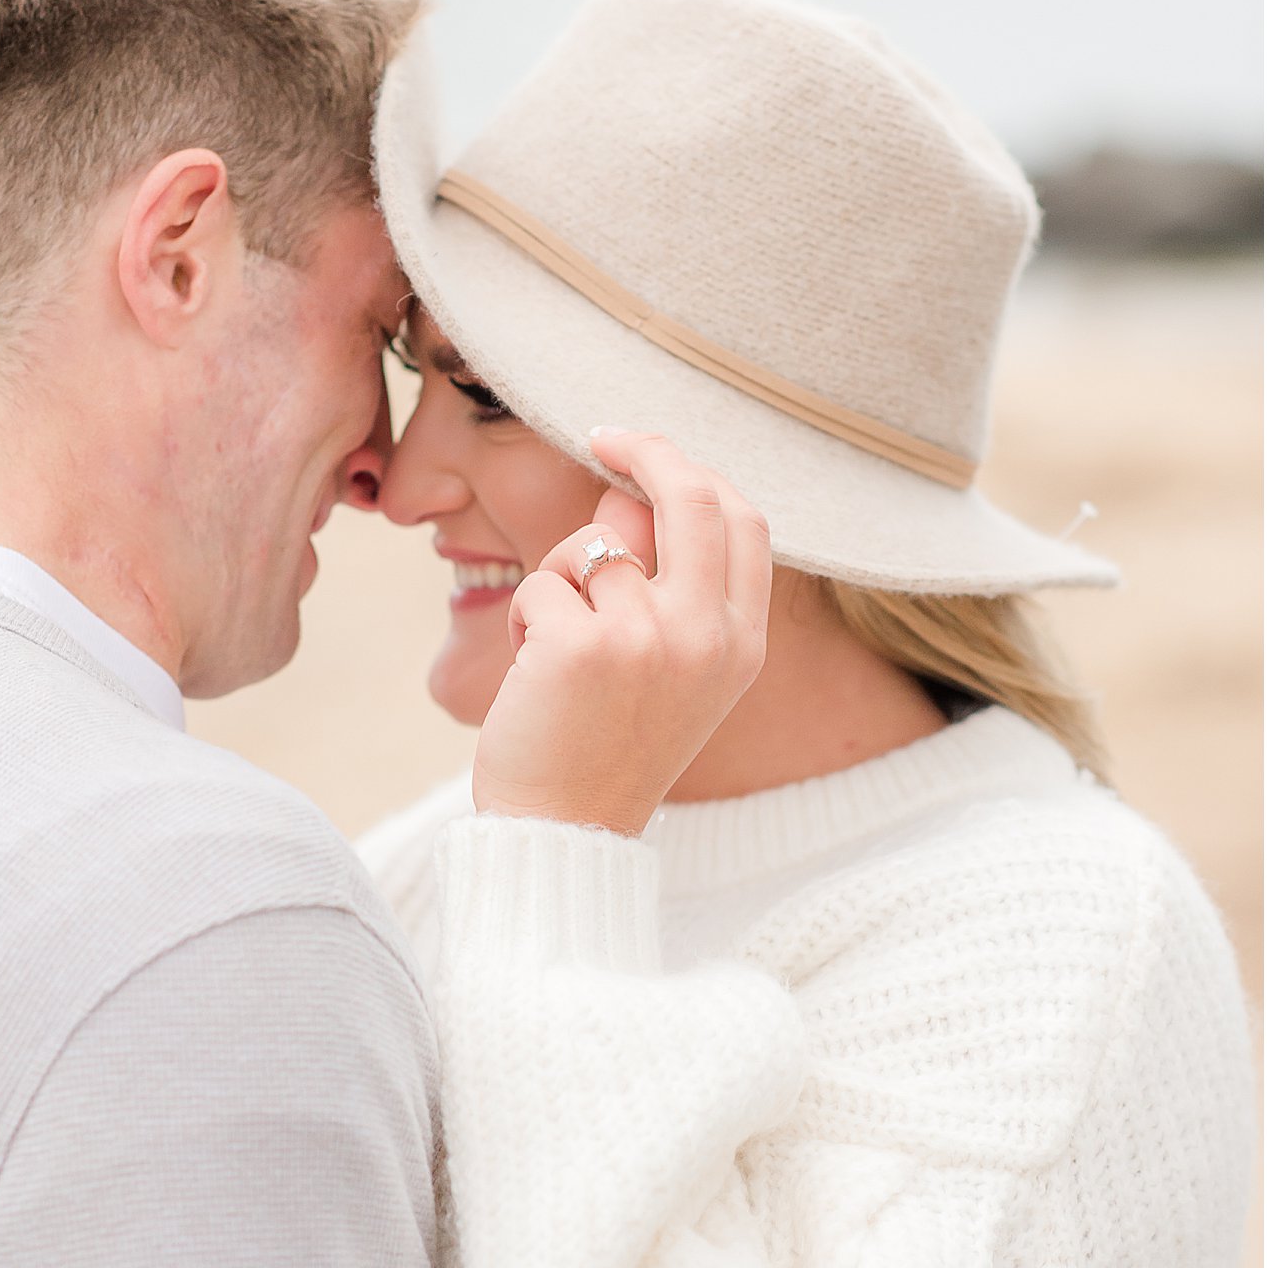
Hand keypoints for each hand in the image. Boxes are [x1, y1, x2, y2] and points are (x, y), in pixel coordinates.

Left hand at [471, 430, 770, 836]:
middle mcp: (708, 636)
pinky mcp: (584, 646)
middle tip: (602, 436)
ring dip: (558, 578)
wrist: (566, 831)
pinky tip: (530, 673)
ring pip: (594, 545)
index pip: (745, 521)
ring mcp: (650, 638)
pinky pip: (542, 584)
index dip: (694, 470)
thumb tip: (628, 493)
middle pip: (690, 498)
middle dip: (645, 450)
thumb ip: (672, 591)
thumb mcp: (674, 673)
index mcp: (744, 644)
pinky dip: (522, 617)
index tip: (647, 453)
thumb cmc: (606, 747)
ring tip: (551, 645)